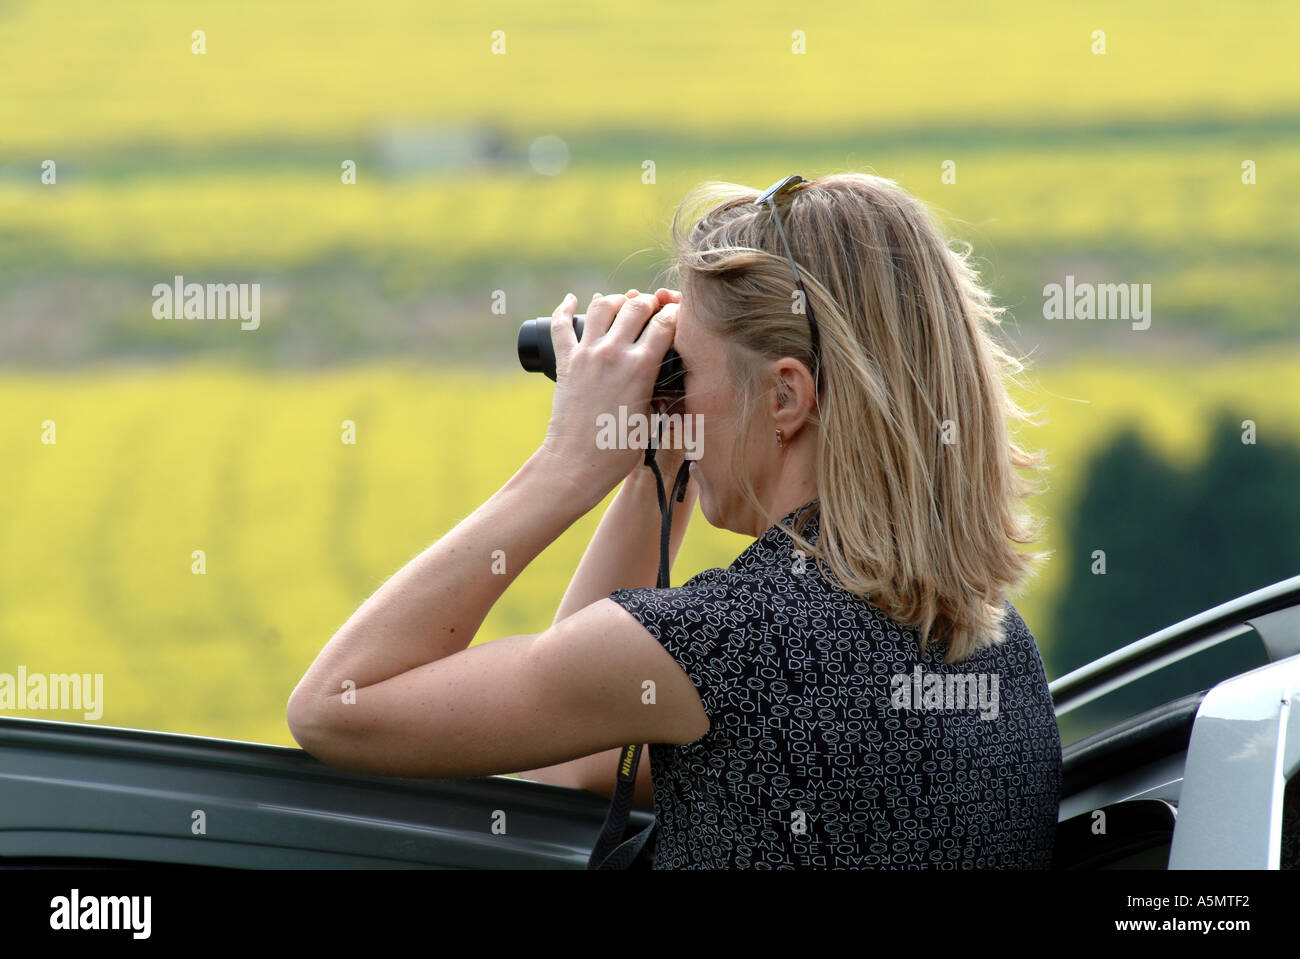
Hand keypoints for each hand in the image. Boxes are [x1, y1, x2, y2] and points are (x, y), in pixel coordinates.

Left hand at [538, 290, 678, 508]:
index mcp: (641, 367)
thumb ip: (660, 396)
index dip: (676, 315)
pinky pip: (560, 326)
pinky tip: (571, 300)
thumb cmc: (617, 451)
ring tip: (622, 304)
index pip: (665, 323)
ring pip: (601, 306)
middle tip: (653, 307)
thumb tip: (670, 386)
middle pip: (635, 306)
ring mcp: (587, 355)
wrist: (576, 464)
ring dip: (615, 301)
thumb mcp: (650, 419)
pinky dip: (565, 309)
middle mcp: (613, 353)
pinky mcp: (566, 362)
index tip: (678, 316)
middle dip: (648, 302)